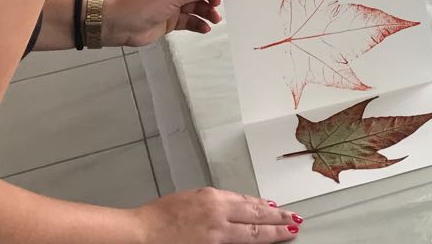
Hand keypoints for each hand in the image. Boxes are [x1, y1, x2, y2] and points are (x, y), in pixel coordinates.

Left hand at [103, 0, 224, 47]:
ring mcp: (173, 4)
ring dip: (206, 13)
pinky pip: (190, 20)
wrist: (122, 26)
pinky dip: (198, 23)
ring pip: (196, 7)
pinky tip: (204, 28)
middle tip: (217, 7)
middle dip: (210, 0)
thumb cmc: (144, 3)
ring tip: (214, 20)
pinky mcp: (171, 19)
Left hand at [134, 188, 302, 243]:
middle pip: (256, 214)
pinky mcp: (200, 192)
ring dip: (265, 205)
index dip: (276, 233)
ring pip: (245, 201)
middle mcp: (217, 213)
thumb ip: (226, 243)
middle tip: (295, 218)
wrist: (136, 234)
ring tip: (279, 208)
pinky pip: (231, 194)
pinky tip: (250, 200)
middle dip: (278, 217)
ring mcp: (209, 200)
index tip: (291, 231)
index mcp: (217, 234)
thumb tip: (243, 238)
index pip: (255, 233)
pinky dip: (245, 198)